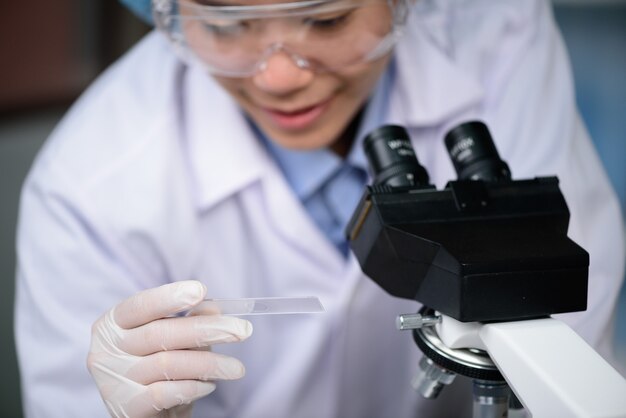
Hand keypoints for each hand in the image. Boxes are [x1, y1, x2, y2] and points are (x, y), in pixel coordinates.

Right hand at [87, 280, 251, 417]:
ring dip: (210, 364)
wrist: (145, 413)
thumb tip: (213, 308)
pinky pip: (166, 392)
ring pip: (168, 363)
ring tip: (237, 368)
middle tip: (243, 331)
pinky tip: (209, 385)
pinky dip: (193, 387)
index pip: (139, 305)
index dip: (169, 296)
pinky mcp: (125, 407)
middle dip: (207, 330)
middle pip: (160, 333)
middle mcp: (105, 350)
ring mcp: (112, 380)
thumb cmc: (159, 368)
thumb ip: (190, 320)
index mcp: (112, 324)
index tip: (202, 290)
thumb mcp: (174, 340)